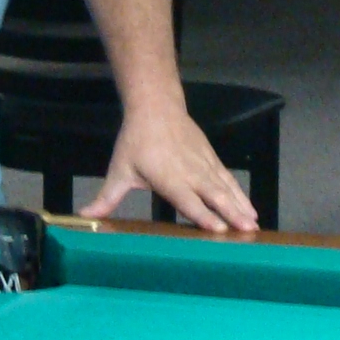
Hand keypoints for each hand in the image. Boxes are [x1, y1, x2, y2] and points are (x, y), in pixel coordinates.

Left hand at [75, 97, 261, 232]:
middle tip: (248, 232)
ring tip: (254, 225)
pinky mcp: (211, 159)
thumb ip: (107, 198)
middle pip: (214, 195)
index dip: (203, 215)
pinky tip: (250, 208)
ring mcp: (204, 165)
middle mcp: (190, 173)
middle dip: (231, 214)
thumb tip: (85, 216)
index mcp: (168, 178)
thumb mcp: (119, 170)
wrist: (156, 107)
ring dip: (241, 206)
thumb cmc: (136, 141)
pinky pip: (228, 179)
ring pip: (226, 188)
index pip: (188, 200)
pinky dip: (241, 194)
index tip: (219, 229)